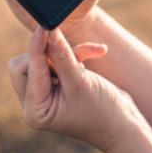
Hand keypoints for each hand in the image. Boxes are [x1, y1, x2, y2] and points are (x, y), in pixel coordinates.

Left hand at [7, 28, 137, 152]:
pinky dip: (77, 55)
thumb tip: (46, 29)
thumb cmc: (104, 112)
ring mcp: (45, 94)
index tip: (44, 26)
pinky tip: (98, 52)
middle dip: (50, 54)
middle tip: (71, 54)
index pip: (26, 70)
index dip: (37, 48)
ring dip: (68, 54)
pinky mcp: (58, 84)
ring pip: (43, 58)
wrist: (125, 126)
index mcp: (35, 111)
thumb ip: (61, 55)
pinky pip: (58, 60)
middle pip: (26, 63)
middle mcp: (35, 103)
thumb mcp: (81, 81)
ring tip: (93, 53)